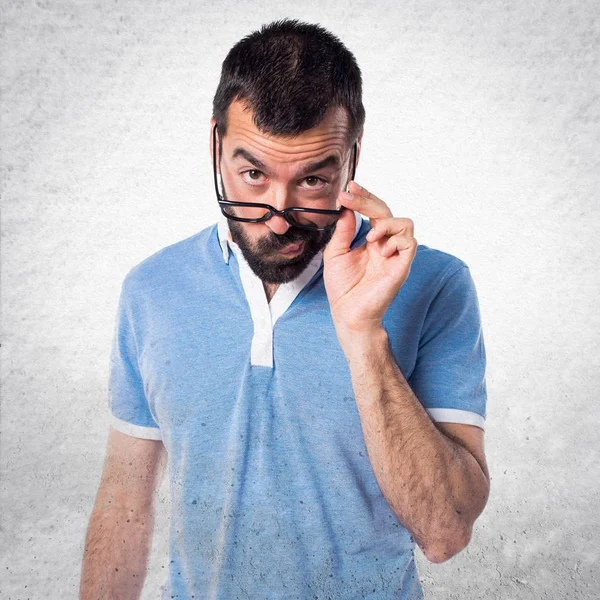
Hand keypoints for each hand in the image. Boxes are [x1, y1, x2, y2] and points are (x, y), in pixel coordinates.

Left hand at [323, 180, 417, 343]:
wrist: (348, 313)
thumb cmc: (342, 288)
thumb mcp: (335, 253)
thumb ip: (343, 230)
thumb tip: (347, 208)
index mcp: (371, 241)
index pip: (373, 212)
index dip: (364, 198)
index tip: (349, 187)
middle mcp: (386, 245)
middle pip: (387, 211)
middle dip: (368, 200)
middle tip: (350, 196)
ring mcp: (395, 255)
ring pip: (405, 223)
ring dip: (385, 223)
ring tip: (370, 236)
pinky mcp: (402, 266)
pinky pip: (409, 242)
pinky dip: (394, 240)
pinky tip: (379, 248)